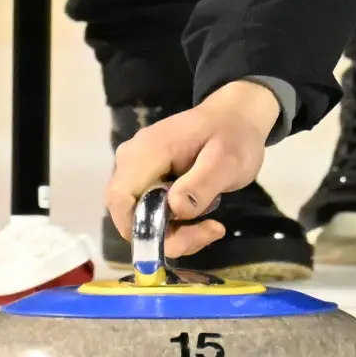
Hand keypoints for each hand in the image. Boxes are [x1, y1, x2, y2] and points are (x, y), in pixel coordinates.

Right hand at [103, 81, 279, 262]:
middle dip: (166, 236)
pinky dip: (176, 227)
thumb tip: (175, 208)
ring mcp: (138, 172)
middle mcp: (132, 162)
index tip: (178, 238)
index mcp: (146, 152)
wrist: (236, 118)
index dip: (139, 228)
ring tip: (212, 228)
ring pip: (141, 219)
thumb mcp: (228, 160)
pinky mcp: (148, 182)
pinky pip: (151, 215)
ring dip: (175, 234)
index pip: (120, 198)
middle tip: (207, 232)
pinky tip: (203, 221)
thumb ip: (202, 183)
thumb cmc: (233, 135)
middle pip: (130, 214)